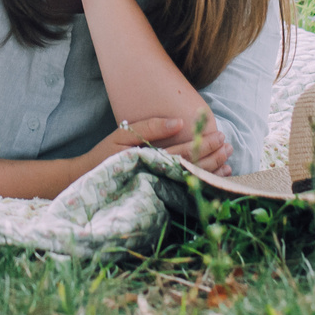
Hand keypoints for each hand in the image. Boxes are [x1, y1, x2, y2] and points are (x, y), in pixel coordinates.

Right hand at [77, 112, 229, 176]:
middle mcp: (157, 175)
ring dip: (211, 171)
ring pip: (190, 180)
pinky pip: (184, 189)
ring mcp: (157, 186)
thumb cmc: (104, 155)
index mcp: (150, 159)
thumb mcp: (123, 134)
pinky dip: (200, 183)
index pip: (184, 152)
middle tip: (229, 146)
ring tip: (228, 162)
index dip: (203, 145)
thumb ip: (150, 126)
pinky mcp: (157, 192)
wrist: (85, 181)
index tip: (220, 136)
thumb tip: (179, 122)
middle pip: (191, 166)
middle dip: (212, 157)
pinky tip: (214, 178)